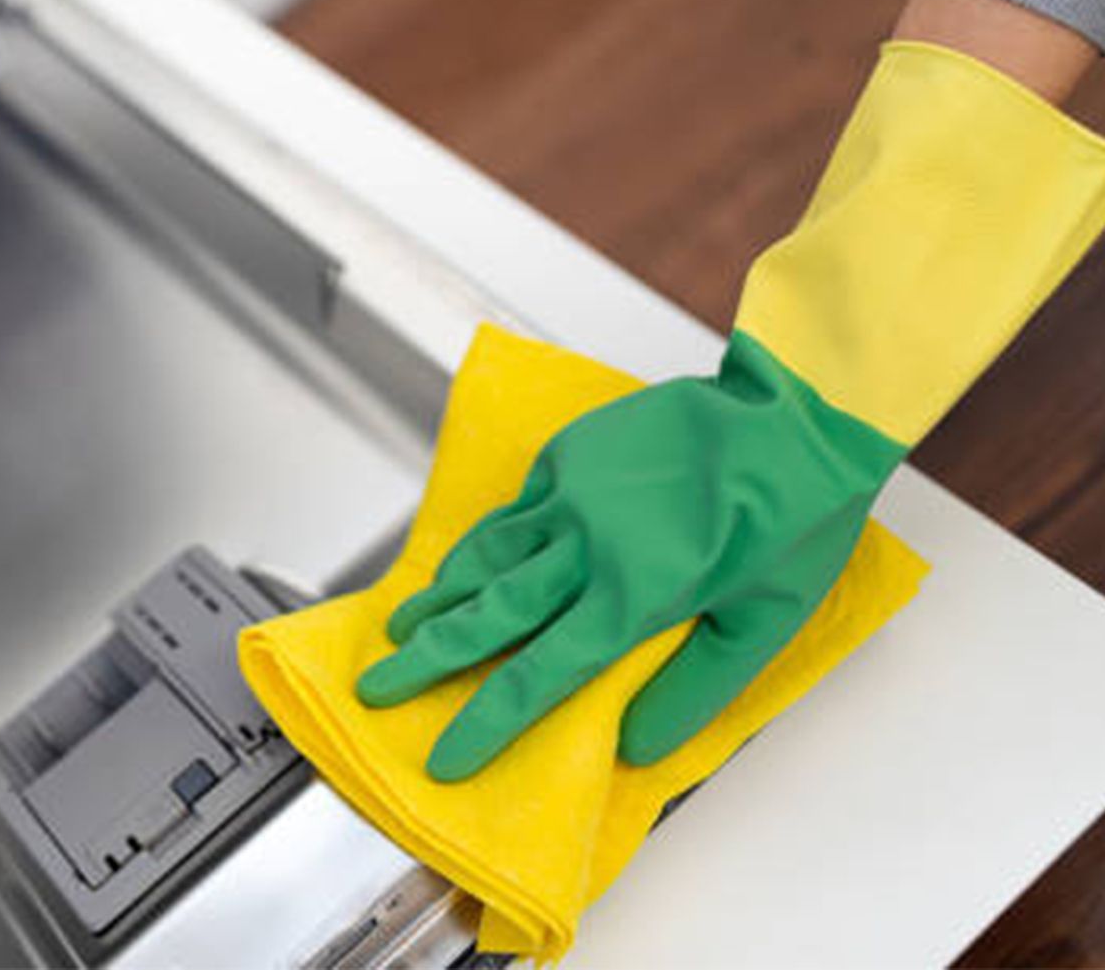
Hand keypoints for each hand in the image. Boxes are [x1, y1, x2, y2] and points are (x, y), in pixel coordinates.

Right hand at [356, 332, 903, 778]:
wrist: (792, 413)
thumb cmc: (794, 520)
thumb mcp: (763, 624)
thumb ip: (694, 690)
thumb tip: (635, 747)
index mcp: (632, 598)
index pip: (539, 676)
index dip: (485, 723)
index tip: (443, 758)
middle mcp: (585, 548)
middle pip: (485, 615)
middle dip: (424, 660)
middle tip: (375, 688)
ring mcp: (570, 494)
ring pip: (485, 556)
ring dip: (438, 597)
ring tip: (399, 628)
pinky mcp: (571, 455)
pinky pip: (515, 507)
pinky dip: (485, 541)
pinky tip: (470, 561)